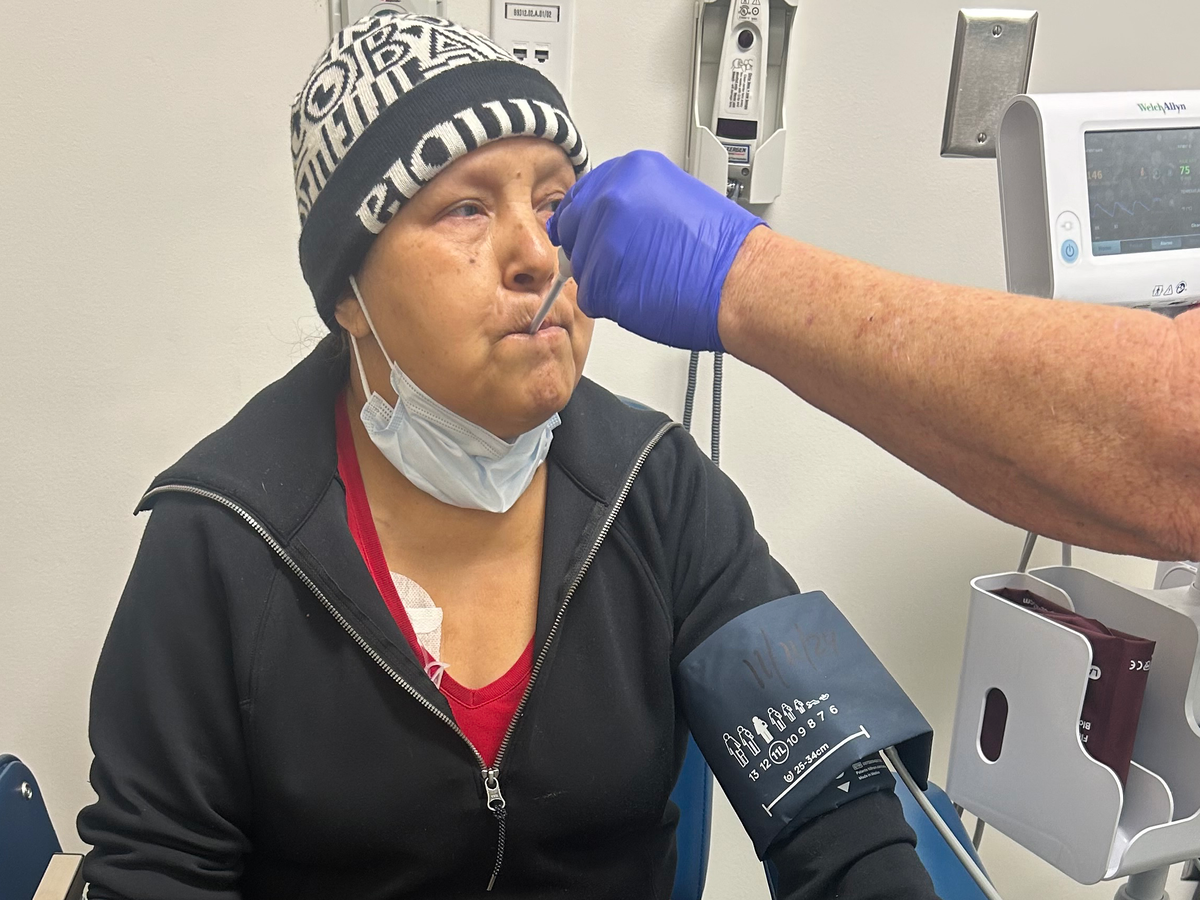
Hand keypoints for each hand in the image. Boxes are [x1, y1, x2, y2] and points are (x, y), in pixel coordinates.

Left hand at [549, 150, 764, 351]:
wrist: (741, 280)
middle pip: (574, 231)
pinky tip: (645, 295)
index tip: (599, 234)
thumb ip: (635, 202)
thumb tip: (610, 220)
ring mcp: (603, 238)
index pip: (581, 197)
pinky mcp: (602, 279)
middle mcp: (612, 198)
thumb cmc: (722, 249)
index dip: (589, 222)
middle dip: (595, 250)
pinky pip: (591, 297)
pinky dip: (612, 304)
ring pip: (583, 267)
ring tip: (648, 278)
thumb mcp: (675, 197)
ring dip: (607, 279)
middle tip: (632, 263)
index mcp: (630, 171)